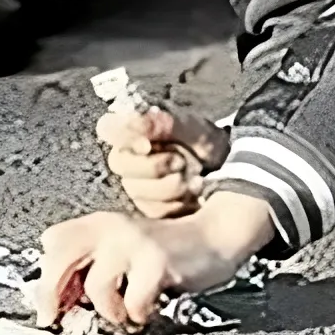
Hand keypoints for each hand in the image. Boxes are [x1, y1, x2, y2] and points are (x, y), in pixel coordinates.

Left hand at [36, 192, 274, 329]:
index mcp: (97, 224)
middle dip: (49, 295)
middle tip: (55, 321)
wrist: (214, 237)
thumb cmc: (165, 255)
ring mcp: (133, 242)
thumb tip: (59, 304)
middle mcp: (110, 227)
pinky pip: (133, 300)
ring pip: (95, 286)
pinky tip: (149, 310)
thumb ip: (91, 267)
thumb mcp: (121, 253)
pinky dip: (138, 314)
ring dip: (108, 310)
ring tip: (125, 313)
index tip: (50, 307)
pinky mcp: (156, 260)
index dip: (44, 277)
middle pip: (59, 257)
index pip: (52, 242)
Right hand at [95, 106, 229, 218]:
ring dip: (171, 186)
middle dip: (155, 166)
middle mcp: (128, 158)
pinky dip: (177, 203)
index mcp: (134, 132)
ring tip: (194, 179)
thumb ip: (163, 123)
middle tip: (181, 162)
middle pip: (120, 164)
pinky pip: (153, 210)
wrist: (228, 168)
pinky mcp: (149, 208)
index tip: (147, 144)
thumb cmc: (204, 141)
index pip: (107, 127)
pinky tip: (192, 195)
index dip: (122, 136)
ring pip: (137, 191)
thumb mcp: (190, 126)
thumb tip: (135, 124)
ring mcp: (136, 185)